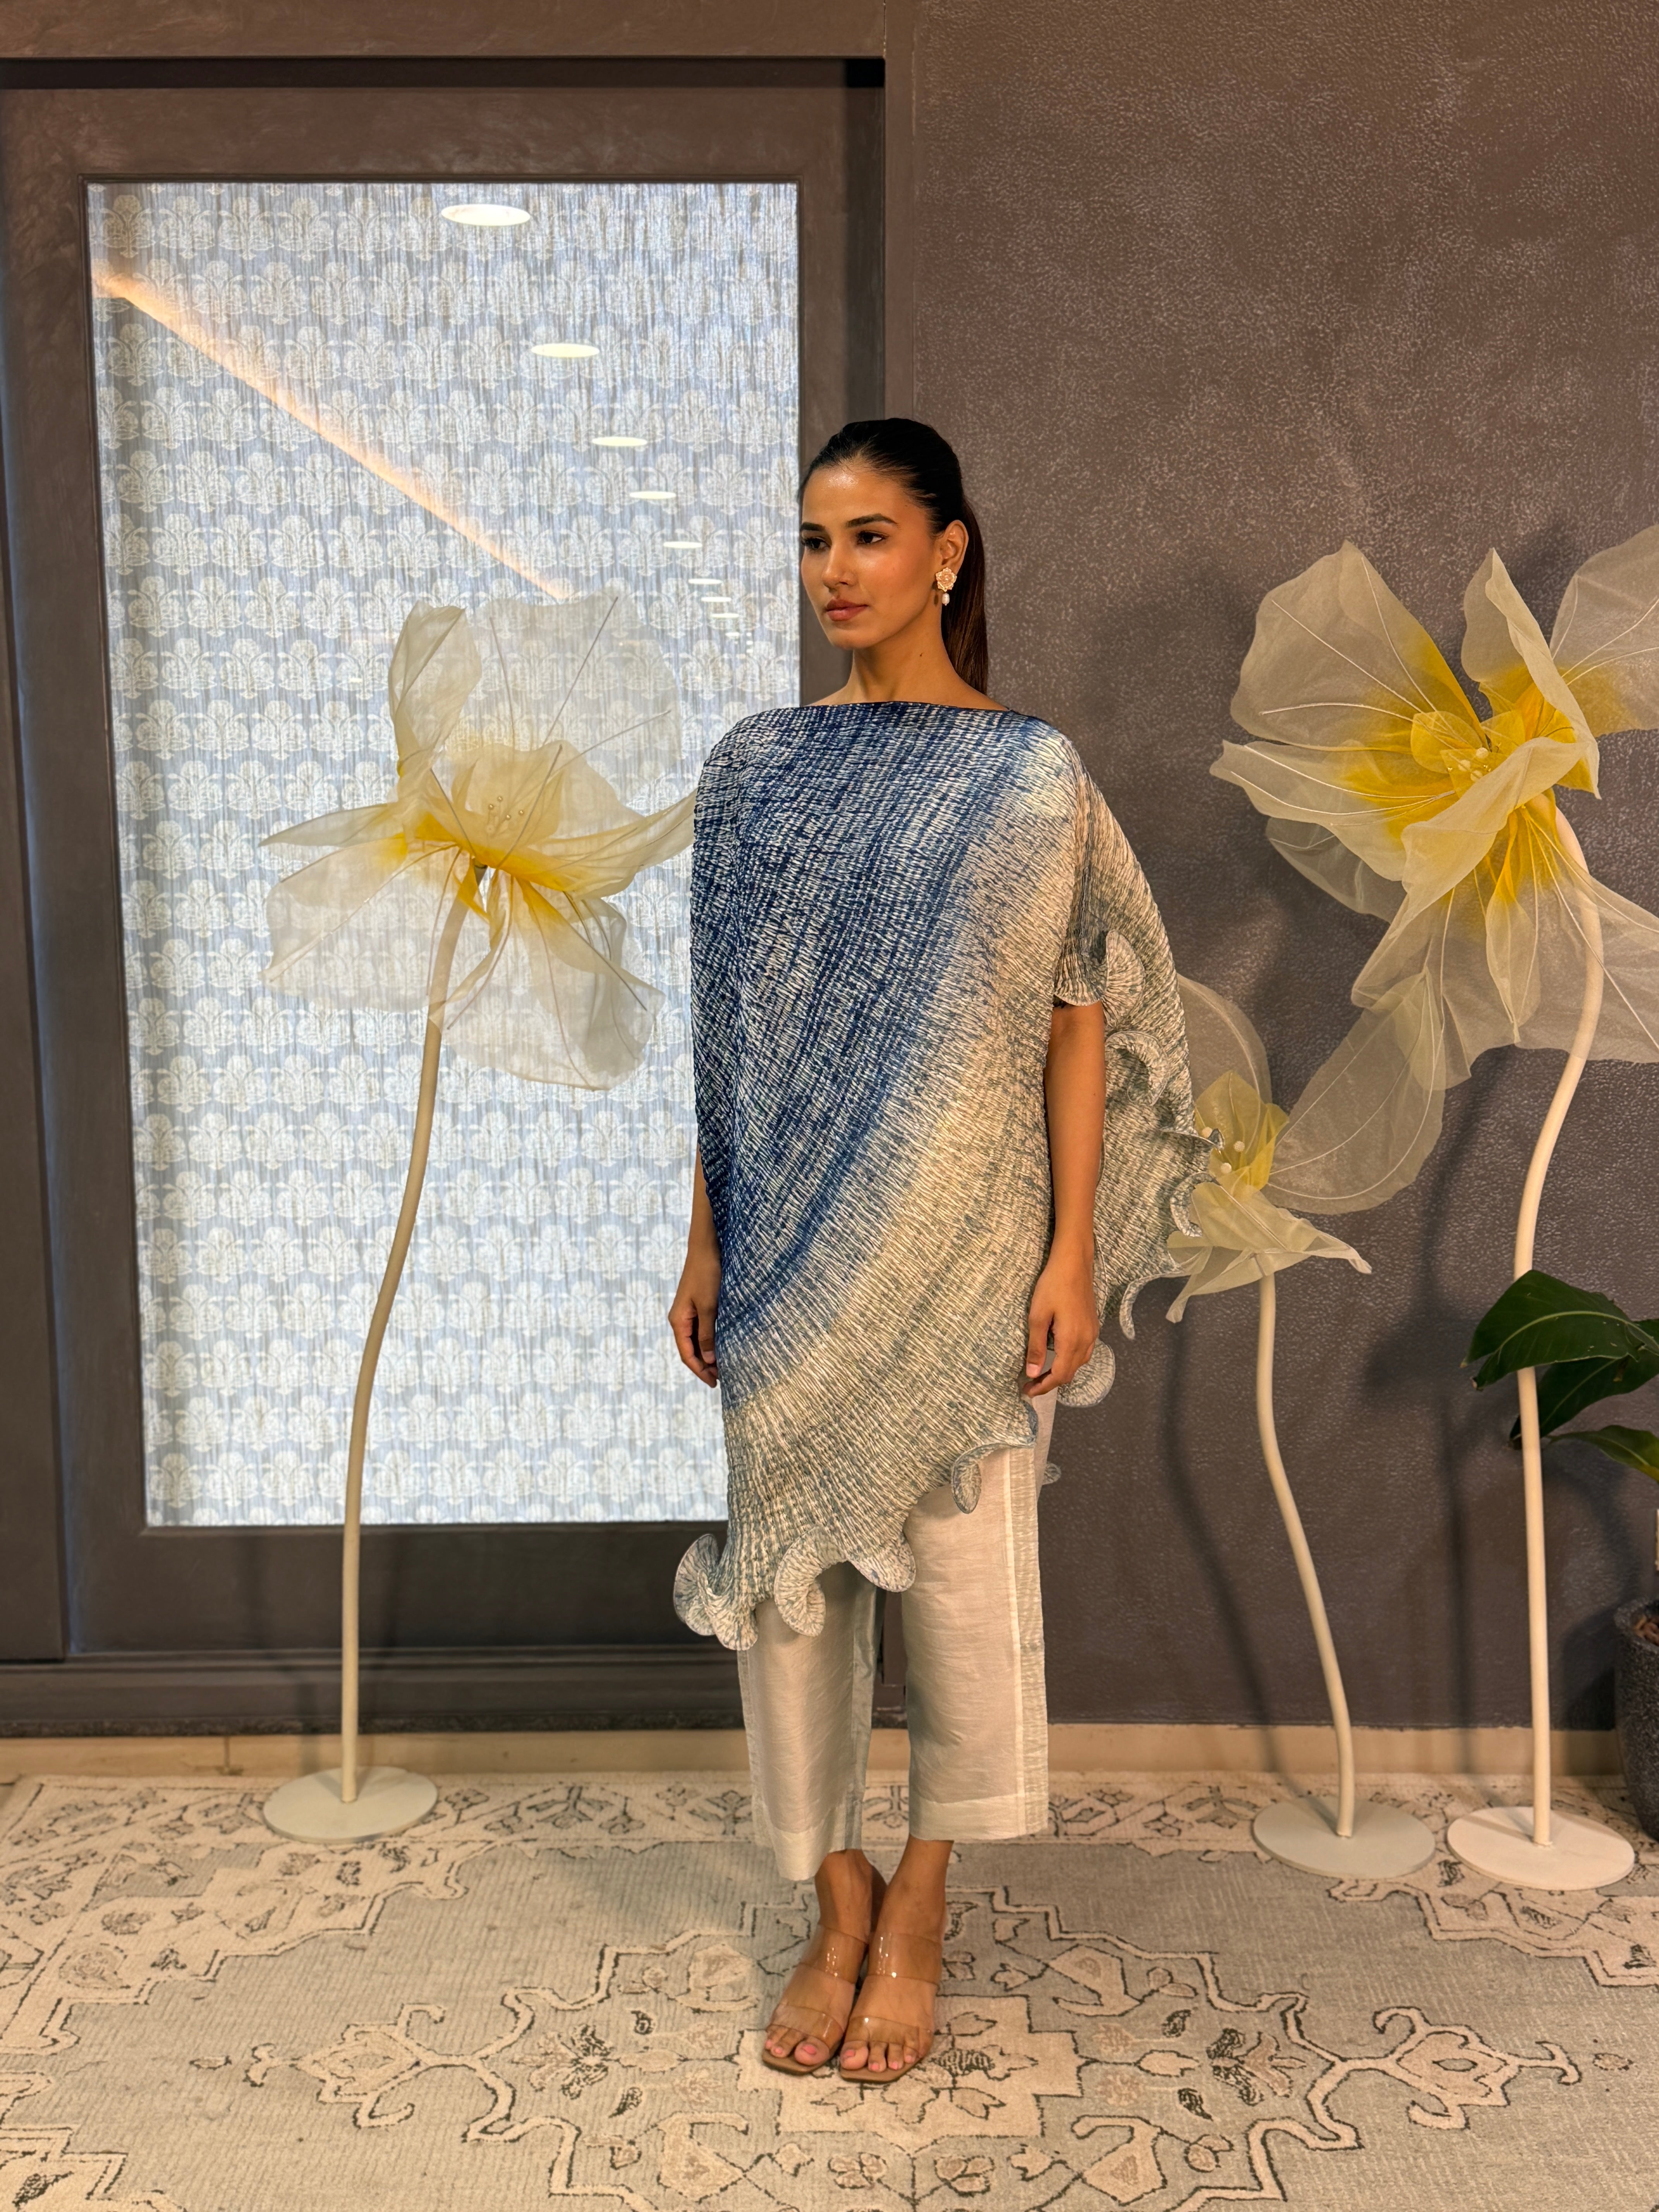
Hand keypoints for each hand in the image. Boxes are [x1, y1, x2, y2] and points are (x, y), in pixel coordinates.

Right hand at [669, 1244, 721, 1385]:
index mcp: (678, 1321)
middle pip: (689, 1350)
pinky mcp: (697, 1306)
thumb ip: (707, 1333)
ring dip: (707, 1355)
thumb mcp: (709, 1306)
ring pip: (695, 1341)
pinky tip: (720, 1347)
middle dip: (703, 1366)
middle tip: (721, 1379)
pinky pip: (701, 1330)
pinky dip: (709, 1342)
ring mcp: (688, 1313)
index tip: (713, 1382)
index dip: (699, 1370)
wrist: (706, 1248)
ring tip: (722, 1367)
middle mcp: (680, 1319)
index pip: (686, 1354)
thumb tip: (708, 1360)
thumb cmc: (706, 1274)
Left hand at [1023, 1240, 1096, 1395]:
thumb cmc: (1053, 1286)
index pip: (1060, 1375)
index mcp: (1072, 1341)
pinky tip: (1059, 1355)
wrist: (1074, 1263)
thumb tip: (1033, 1373)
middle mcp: (1086, 1340)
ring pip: (1079, 1363)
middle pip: (1070, 1373)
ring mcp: (1093, 1333)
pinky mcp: (1093, 1325)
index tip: (1027, 1391)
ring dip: (1061, 1372)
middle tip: (1031, 1384)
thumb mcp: (1037, 1316)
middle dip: (1051, 1382)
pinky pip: (1084, 1352)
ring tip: (1042, 1373)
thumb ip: (1036, 1347)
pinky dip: (1070, 1360)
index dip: (1044, 1387)